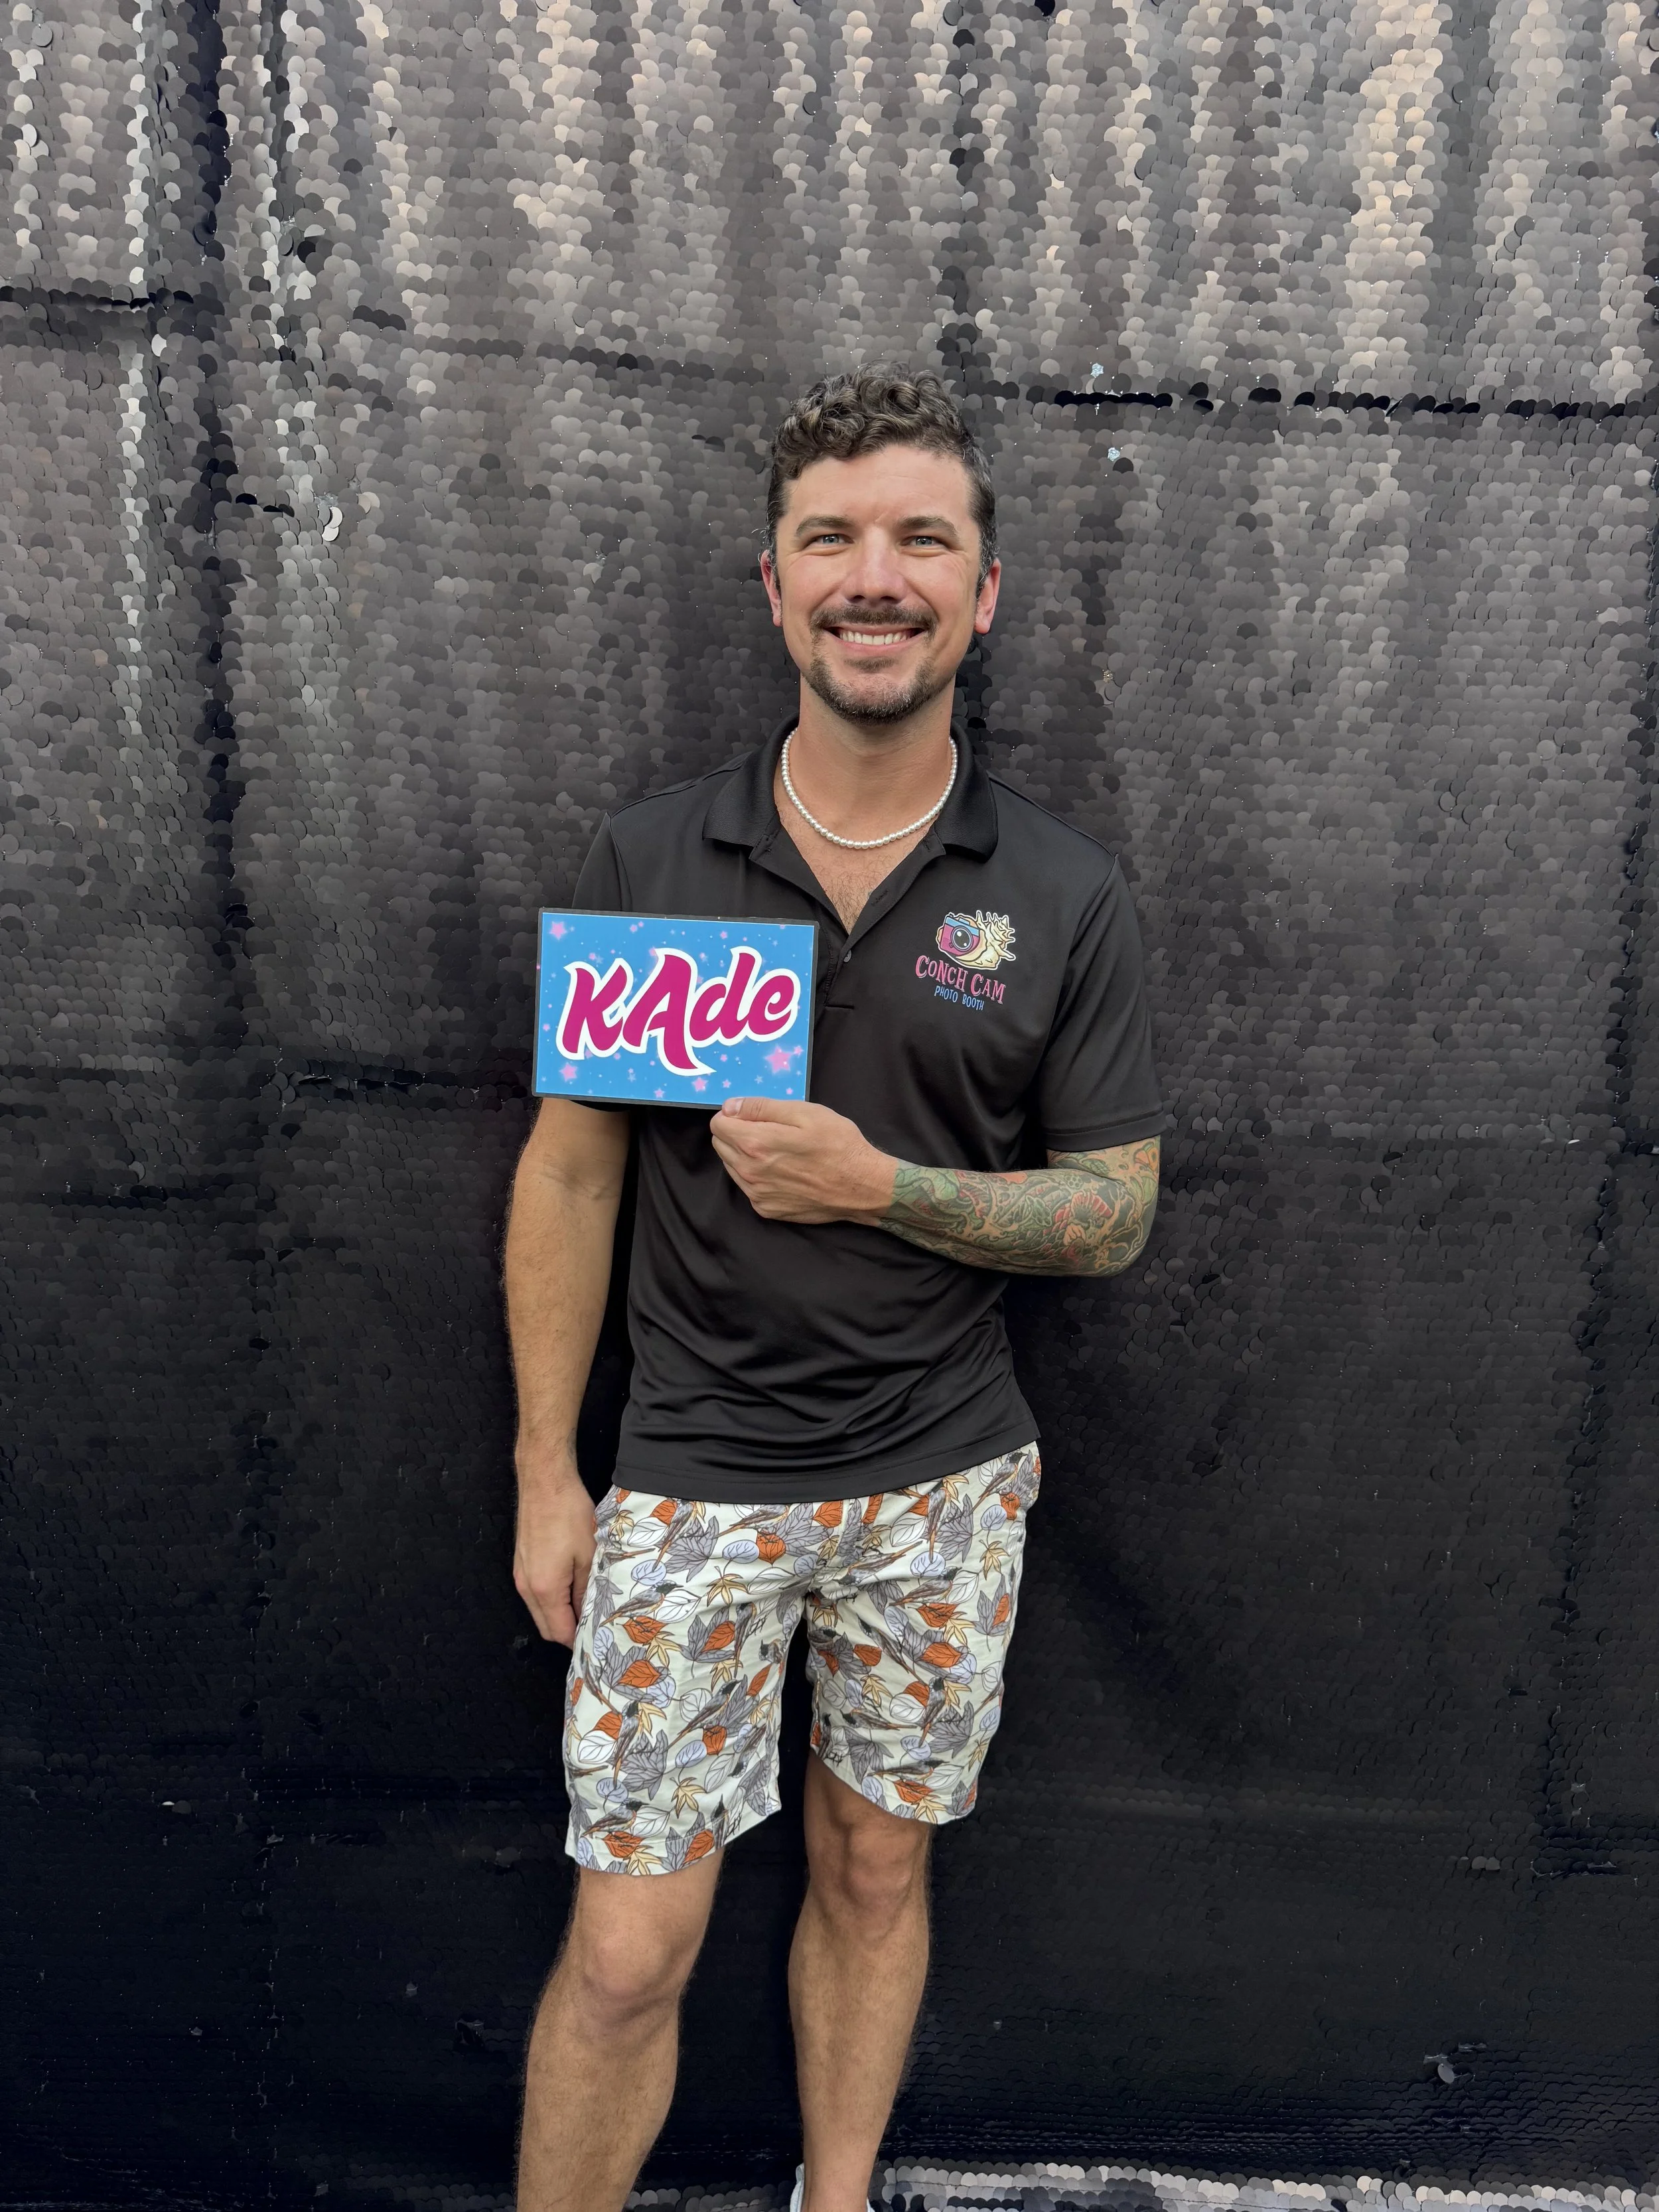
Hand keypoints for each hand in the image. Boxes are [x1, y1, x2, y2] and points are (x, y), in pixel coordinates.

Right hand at [512, 1450, 596, 1645]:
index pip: (559, 1632)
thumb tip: (590, 1614)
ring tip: (587, 1607)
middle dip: (569, 1632)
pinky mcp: (521, 1563)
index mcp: (544, 1588)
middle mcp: (526, 1587)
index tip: (598, 1639)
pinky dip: (552, 1600)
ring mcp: (520, 1575)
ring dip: (560, 1615)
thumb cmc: (569, 1514)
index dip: (579, 1641)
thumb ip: (587, 1589)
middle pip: (546, 1627)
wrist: (544, 1482)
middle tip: (594, 1626)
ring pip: (540, 1611)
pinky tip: (572, 1588)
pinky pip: (535, 1595)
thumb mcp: (589, 1554)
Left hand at [709, 1096, 896, 1223]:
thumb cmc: (838, 1144)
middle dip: (736, 1133)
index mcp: (755, 1143)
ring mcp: (756, 1194)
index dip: (733, 1114)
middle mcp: (749, 1172)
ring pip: (731, 1167)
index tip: (753, 1114)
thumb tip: (730, 1106)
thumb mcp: (805, 1112)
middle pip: (720, 1145)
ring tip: (777, 1151)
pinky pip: (748, 1187)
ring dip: (744, 1155)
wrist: (861, 1186)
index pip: (718, 1124)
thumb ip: (761, 1107)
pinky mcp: (766, 1209)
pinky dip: (757, 1176)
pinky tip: (782, 1171)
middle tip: (768, 1130)